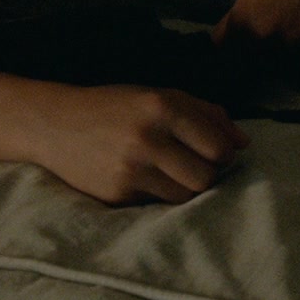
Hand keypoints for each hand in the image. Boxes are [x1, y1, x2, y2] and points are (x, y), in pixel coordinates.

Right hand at [34, 84, 248, 204]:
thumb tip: (245, 143)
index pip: (218, 147)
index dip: (224, 153)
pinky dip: (159, 193)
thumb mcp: (162, 96)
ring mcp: (130, 169)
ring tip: (172, 171)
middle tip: (196, 163)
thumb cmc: (117, 107)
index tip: (216, 151)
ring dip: (186, 187)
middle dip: (208, 173)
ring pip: (184, 196)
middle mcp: (147, 138)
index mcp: (163, 107)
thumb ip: (207, 114)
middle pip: (205, 177)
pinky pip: (157, 203)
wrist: (55, 124)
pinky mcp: (116, 194)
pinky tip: (145, 176)